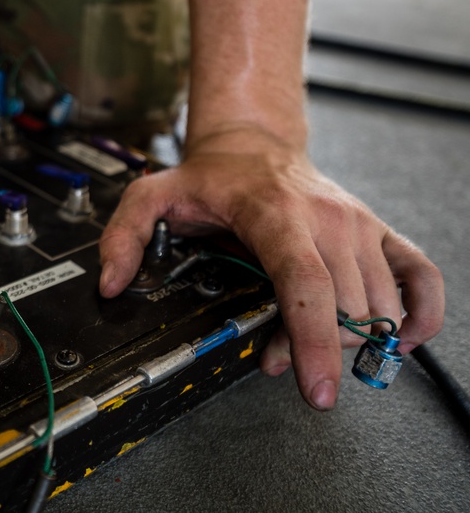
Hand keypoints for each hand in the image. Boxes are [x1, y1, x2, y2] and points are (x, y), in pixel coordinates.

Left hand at [98, 127, 443, 409]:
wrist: (254, 142)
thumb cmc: (211, 175)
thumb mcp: (152, 196)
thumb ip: (125, 236)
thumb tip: (111, 283)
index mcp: (274, 214)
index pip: (305, 284)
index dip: (313, 341)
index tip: (315, 387)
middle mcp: (327, 220)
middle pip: (344, 307)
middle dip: (316, 351)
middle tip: (276, 357)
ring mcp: (358, 226)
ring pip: (378, 305)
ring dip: (350, 341)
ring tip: (306, 342)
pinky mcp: (378, 232)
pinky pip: (420, 276)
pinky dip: (419, 315)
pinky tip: (399, 338)